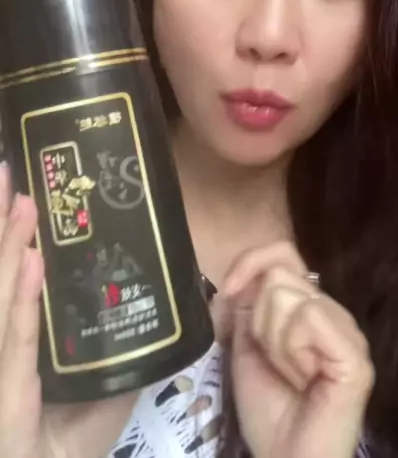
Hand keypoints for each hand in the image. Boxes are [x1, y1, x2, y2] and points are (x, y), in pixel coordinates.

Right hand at [0, 163, 136, 457]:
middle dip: (3, 228)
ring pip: (1, 295)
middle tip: (11, 174)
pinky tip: (30, 262)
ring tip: (21, 201)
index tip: (23, 194)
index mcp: (24, 337)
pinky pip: (15, 338)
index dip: (13, 239)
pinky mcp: (8, 391)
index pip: (14, 278)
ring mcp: (5, 362)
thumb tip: (171, 299)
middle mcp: (9, 340)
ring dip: (9, 247)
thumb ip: (124, 351)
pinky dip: (20, 300)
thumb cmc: (71, 443)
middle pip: (2, 275)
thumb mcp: (105, 391)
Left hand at [223, 241, 374, 457]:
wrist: (284, 457)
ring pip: (288, 296)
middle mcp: (331, 311)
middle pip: (279, 276)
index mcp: (308, 306)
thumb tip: (241, 275)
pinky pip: (309, 317)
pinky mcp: (355, 355)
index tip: (228, 291)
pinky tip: (306, 377)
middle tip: (276, 362)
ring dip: (275, 341)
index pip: (284, 253)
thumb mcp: (245, 346)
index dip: (250, 263)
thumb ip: (245, 306)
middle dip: (260, 322)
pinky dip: (293, 349)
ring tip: (292, 374)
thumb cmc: (268, 409)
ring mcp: (348, 331)